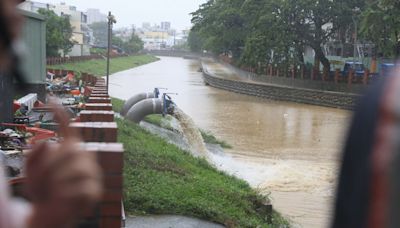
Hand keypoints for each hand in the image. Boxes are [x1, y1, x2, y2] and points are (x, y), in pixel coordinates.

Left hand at [26, 105, 102, 227]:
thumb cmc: (42, 190)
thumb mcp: (31, 173)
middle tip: (38, 183)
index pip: (67, 128)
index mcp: (69, 150)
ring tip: (50, 193)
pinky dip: (67, 196)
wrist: (50, 214)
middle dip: (49, 168)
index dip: (60, 114)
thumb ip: (33, 156)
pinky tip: (61, 199)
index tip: (51, 99)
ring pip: (77, 171)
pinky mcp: (96, 190)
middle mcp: (84, 158)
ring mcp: (92, 173)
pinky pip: (82, 189)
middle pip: (70, 151)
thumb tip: (47, 141)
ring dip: (57, 184)